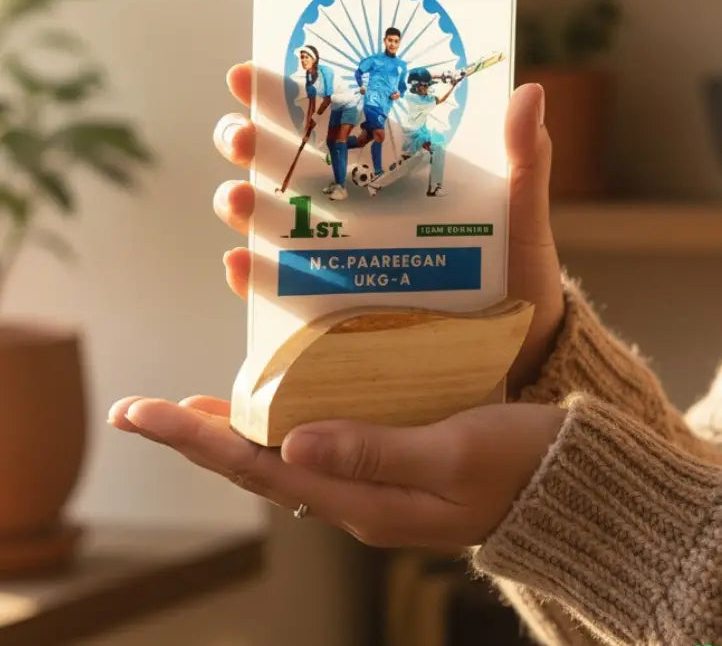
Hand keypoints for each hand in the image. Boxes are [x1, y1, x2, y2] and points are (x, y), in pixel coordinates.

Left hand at [108, 392, 563, 549]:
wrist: (576, 494)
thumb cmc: (523, 466)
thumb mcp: (453, 455)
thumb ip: (375, 452)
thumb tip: (291, 444)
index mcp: (363, 502)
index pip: (257, 467)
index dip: (195, 440)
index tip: (142, 411)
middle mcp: (357, 500)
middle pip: (258, 465)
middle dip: (199, 438)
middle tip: (149, 409)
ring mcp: (374, 487)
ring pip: (285, 458)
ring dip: (236, 433)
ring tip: (196, 408)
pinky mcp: (394, 469)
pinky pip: (320, 448)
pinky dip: (286, 424)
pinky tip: (283, 402)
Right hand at [208, 64, 562, 397]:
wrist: (520, 352)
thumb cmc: (519, 274)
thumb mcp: (522, 214)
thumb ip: (524, 159)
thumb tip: (529, 91)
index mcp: (389, 171)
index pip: (329, 122)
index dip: (283, 95)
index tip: (243, 75)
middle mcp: (353, 208)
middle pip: (284, 164)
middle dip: (247, 141)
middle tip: (239, 135)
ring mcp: (337, 256)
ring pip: (269, 220)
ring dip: (239, 204)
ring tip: (235, 198)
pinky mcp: (331, 308)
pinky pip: (280, 290)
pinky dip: (252, 277)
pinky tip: (239, 265)